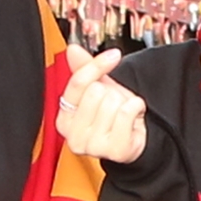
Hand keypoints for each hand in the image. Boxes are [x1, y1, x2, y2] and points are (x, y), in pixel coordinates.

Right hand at [57, 47, 146, 163]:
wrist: (133, 140)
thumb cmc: (112, 117)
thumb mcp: (97, 89)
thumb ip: (84, 69)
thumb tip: (72, 49)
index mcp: (64, 119)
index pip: (77, 83)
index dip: (97, 65)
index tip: (113, 56)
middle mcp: (73, 136)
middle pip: (96, 92)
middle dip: (112, 92)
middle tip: (115, 104)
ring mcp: (94, 146)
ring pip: (112, 102)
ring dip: (125, 102)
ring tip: (124, 114)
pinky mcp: (115, 151)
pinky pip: (126, 112)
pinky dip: (136, 108)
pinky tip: (133, 118)